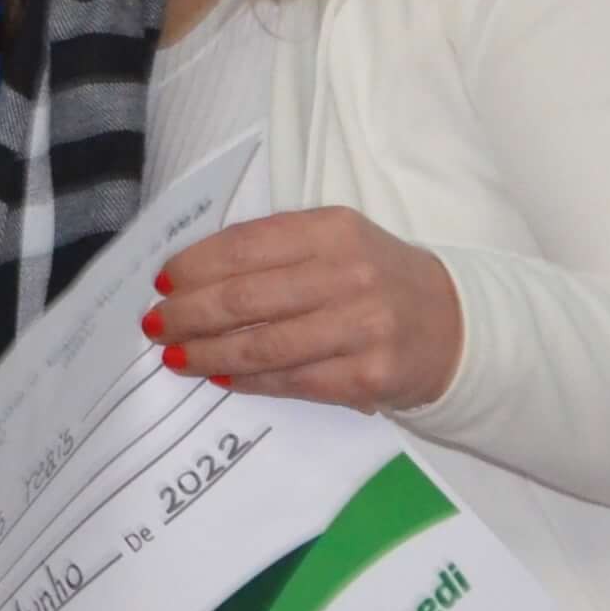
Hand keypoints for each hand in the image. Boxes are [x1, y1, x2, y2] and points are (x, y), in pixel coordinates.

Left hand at [148, 208, 464, 413]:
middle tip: (155, 324)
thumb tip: (192, 276)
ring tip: (174, 355)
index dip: (195, 266)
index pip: (245, 245)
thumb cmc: (376, 279)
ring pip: (263, 344)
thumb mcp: (335, 243)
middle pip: (245, 297)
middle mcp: (349, 273)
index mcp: (333, 230)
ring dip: (208, 353)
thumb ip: (275, 251)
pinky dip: (248, 380)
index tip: (162, 282)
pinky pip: (291, 380)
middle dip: (188, 313)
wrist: (454, 325)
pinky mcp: (367, 375)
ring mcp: (362, 327)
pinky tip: (220, 376)